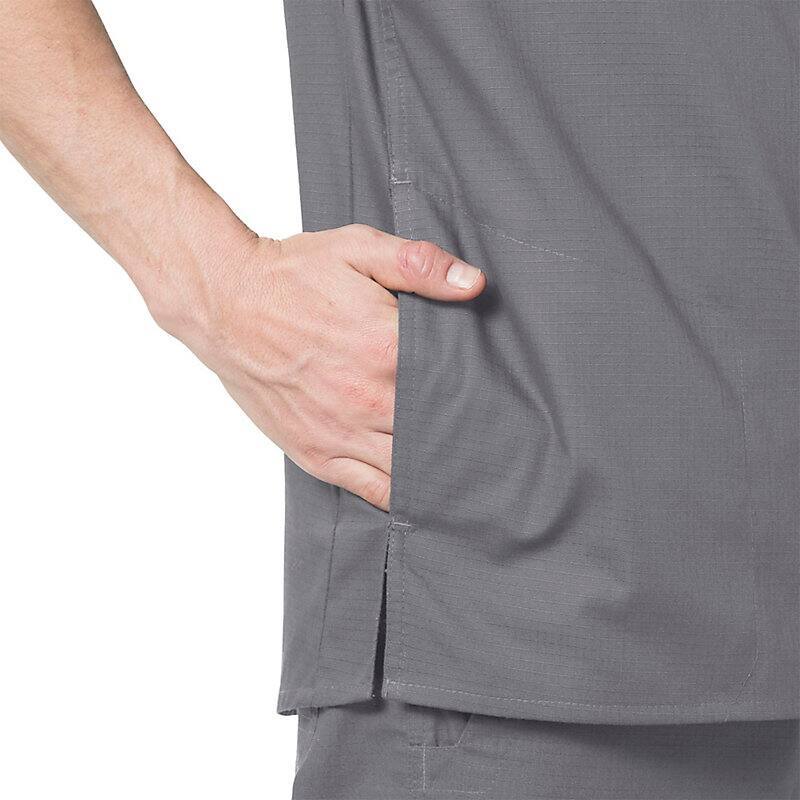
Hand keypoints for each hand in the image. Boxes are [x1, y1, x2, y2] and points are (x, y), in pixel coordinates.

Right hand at [172, 224, 484, 510]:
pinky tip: (421, 493)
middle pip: (439, 432)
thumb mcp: (358, 249)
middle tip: (493, 440)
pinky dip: (399, 495)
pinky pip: (369, 489)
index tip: (500, 399)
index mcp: (386, 348)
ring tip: (467, 472)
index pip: (456, 385)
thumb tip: (473, 284)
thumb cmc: (290, 276)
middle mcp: (368, 398)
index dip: (483, 394)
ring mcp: (341, 432)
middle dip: (466, 436)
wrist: (224, 303)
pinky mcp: (316, 452)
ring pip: (410, 469)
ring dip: (439, 471)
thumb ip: (419, 266)